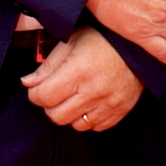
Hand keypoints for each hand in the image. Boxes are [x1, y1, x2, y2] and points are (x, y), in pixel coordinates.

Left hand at [21, 26, 142, 131]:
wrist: (137, 45)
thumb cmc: (103, 38)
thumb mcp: (71, 41)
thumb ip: (48, 65)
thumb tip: (28, 82)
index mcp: (78, 71)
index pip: (43, 97)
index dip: (35, 93)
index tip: (38, 87)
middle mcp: (93, 91)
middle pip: (56, 115)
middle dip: (50, 104)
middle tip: (55, 91)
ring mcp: (107, 104)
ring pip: (74, 125)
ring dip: (69, 113)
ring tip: (73, 96)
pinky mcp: (119, 112)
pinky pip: (95, 127)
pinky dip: (88, 118)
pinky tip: (89, 102)